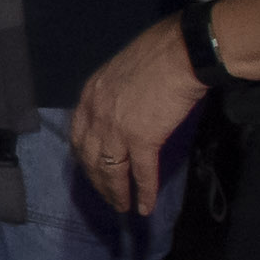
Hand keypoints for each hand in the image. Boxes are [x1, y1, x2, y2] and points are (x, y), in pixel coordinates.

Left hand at [68, 13, 204, 218]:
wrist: (181, 52)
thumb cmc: (158, 53)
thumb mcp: (121, 70)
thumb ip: (115, 92)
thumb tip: (124, 105)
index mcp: (89, 96)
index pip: (78, 136)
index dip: (84, 157)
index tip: (90, 170)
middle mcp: (95, 115)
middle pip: (90, 158)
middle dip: (96, 180)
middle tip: (105, 195)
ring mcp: (116, 129)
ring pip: (110, 170)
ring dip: (115, 192)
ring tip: (120, 207)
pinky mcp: (142, 138)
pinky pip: (141, 173)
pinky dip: (143, 193)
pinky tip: (144, 207)